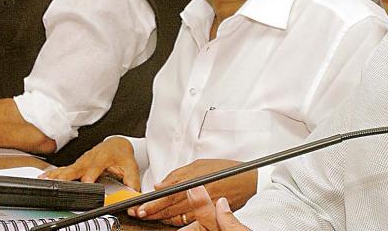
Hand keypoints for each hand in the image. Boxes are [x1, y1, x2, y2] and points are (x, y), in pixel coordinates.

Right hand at [41, 137, 140, 189]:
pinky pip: (64, 168)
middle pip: (76, 167)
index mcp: (103, 157)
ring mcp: (81, 160)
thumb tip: (133, 195)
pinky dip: (53, 172)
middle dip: (66, 175)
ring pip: (67, 168)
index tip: (86, 183)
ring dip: (56, 174)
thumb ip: (132, 182)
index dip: (90, 176)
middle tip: (57, 182)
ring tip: (45, 180)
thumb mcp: (131, 167)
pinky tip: (44, 176)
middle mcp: (89, 158)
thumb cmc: (122, 154)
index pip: (95, 168)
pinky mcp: (77, 164)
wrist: (116, 143)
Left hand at [129, 159, 255, 225]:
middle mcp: (199, 198)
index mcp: (194, 184)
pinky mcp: (210, 215)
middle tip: (139, 214)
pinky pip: (189, 221)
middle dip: (152, 213)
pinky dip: (177, 221)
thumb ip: (177, 176)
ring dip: (162, 218)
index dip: (152, 204)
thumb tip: (160, 185)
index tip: (140, 208)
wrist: (249, 181)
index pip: (168, 197)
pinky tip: (168, 219)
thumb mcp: (199, 166)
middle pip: (170, 210)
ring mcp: (205, 209)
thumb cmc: (226, 170)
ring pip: (178, 218)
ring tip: (150, 217)